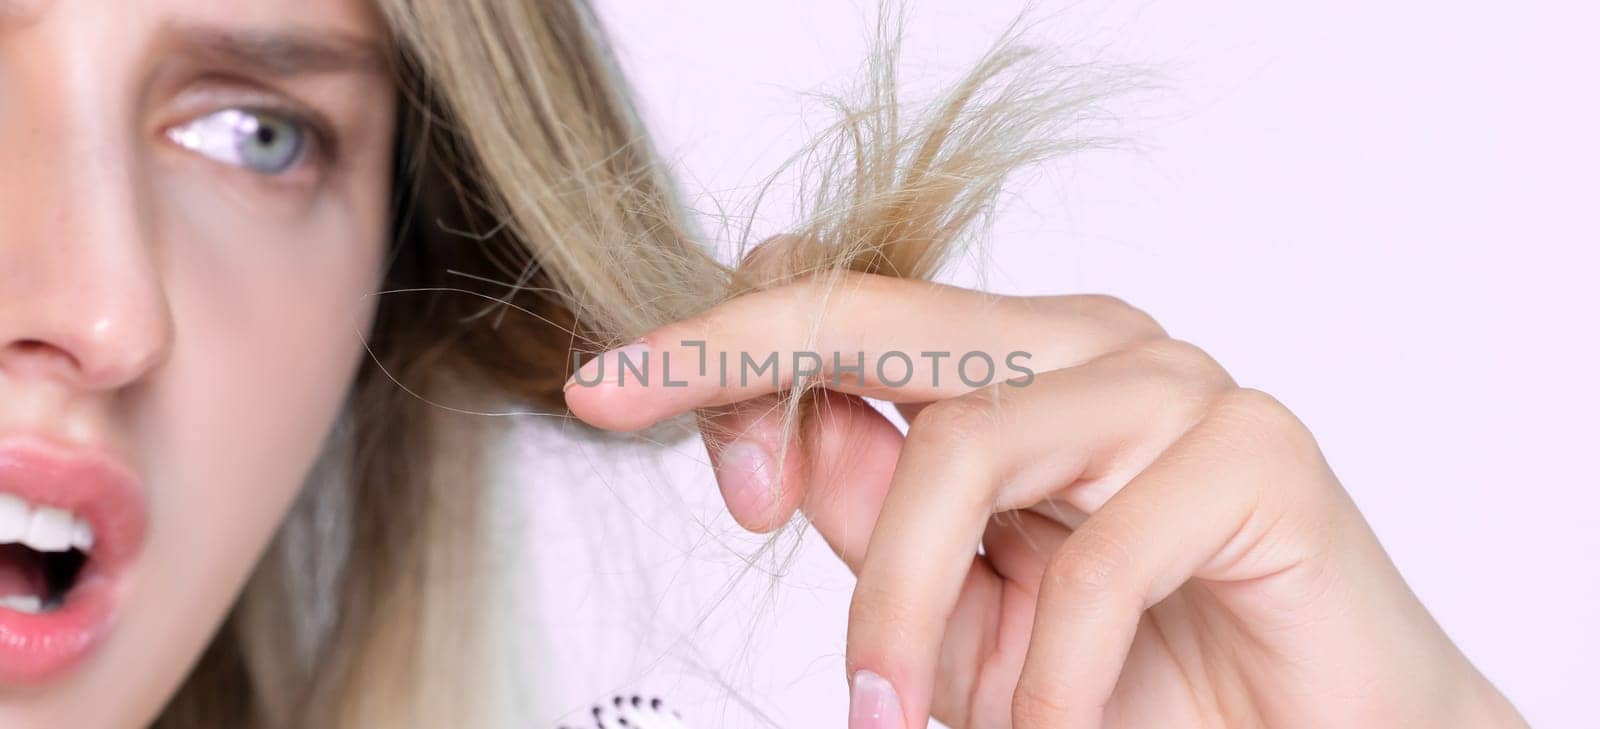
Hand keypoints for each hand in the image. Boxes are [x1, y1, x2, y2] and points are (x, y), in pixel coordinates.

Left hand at [563, 241, 1526, 728]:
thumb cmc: (1146, 673)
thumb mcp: (970, 609)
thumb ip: (885, 522)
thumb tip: (783, 445)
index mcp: (1019, 365)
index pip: (846, 309)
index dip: (720, 341)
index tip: (604, 390)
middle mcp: (1091, 346)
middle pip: (880, 321)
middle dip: (738, 367)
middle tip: (633, 421)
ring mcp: (1177, 385)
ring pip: (964, 448)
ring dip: (905, 609)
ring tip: (900, 716)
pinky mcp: (1257, 453)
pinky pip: (1101, 555)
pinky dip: (1046, 672)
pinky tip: (1046, 728)